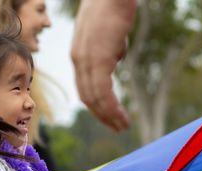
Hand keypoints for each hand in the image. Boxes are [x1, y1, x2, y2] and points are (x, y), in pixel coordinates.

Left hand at [71, 0, 136, 131]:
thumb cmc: (112, 6)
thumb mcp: (108, 32)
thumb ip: (109, 48)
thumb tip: (116, 58)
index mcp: (79, 55)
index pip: (84, 86)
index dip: (96, 104)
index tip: (107, 115)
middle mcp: (79, 60)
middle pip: (87, 96)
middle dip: (101, 115)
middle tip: (116, 127)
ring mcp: (87, 60)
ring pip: (95, 98)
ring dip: (108, 116)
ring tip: (122, 126)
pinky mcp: (99, 59)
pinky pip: (103, 92)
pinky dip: (111, 108)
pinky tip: (122, 116)